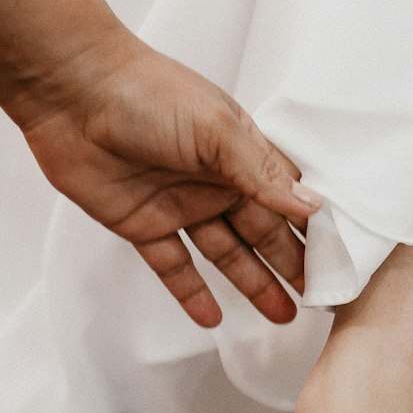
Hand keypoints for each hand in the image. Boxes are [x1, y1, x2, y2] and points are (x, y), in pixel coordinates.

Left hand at [12, 30, 321, 328]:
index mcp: (239, 151)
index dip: (310, 230)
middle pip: (261, 232)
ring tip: (282, 317)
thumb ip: (262, 174)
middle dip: (289, 266)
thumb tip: (313, 207)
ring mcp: (179, 205)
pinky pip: (173, 267)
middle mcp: (213, 181)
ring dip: (252, 284)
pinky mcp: (142, 225)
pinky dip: (191, 293)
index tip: (338, 262)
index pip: (285, 198)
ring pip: (225, 254)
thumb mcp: (217, 131)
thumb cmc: (148, 94)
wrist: (73, 94)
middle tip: (317, 302)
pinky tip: (213, 319)